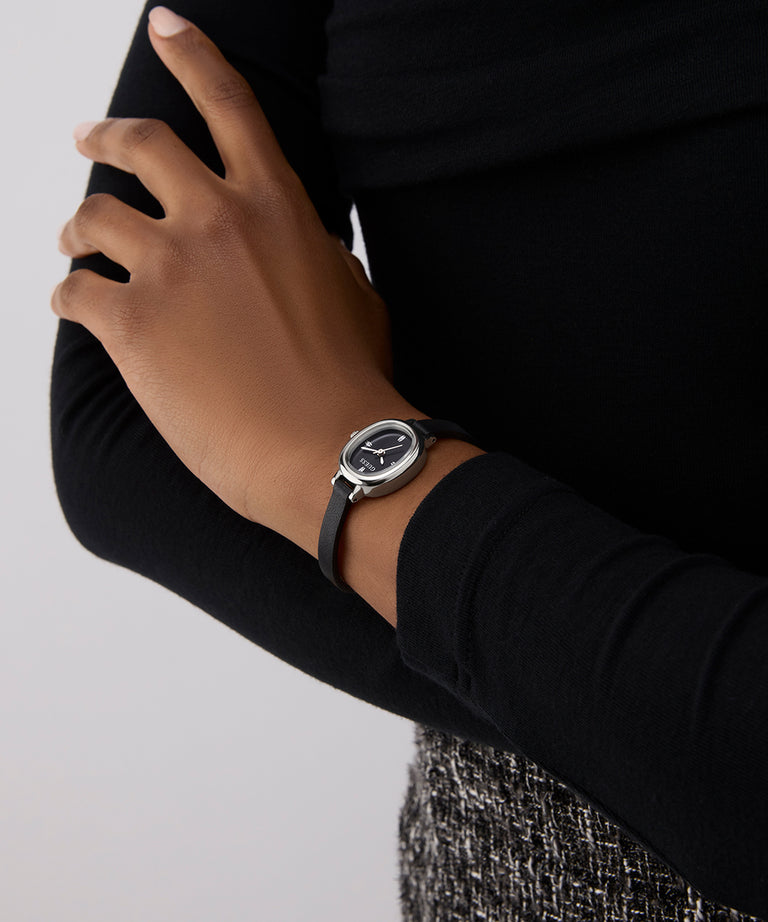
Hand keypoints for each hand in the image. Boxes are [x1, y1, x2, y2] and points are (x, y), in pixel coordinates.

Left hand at [52, 6, 419, 556]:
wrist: (326, 447)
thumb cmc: (351, 380)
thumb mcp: (355, 296)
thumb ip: (318, 256)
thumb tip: (307, 249)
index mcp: (276, 206)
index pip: (228, 105)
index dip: (192, 56)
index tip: (164, 26)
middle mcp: (216, 220)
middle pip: (140, 146)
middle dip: (105, 135)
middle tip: (89, 139)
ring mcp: (169, 270)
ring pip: (92, 218)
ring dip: (77, 228)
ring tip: (75, 244)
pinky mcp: (131, 326)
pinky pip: (74, 292)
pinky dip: (68, 295)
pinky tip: (74, 306)